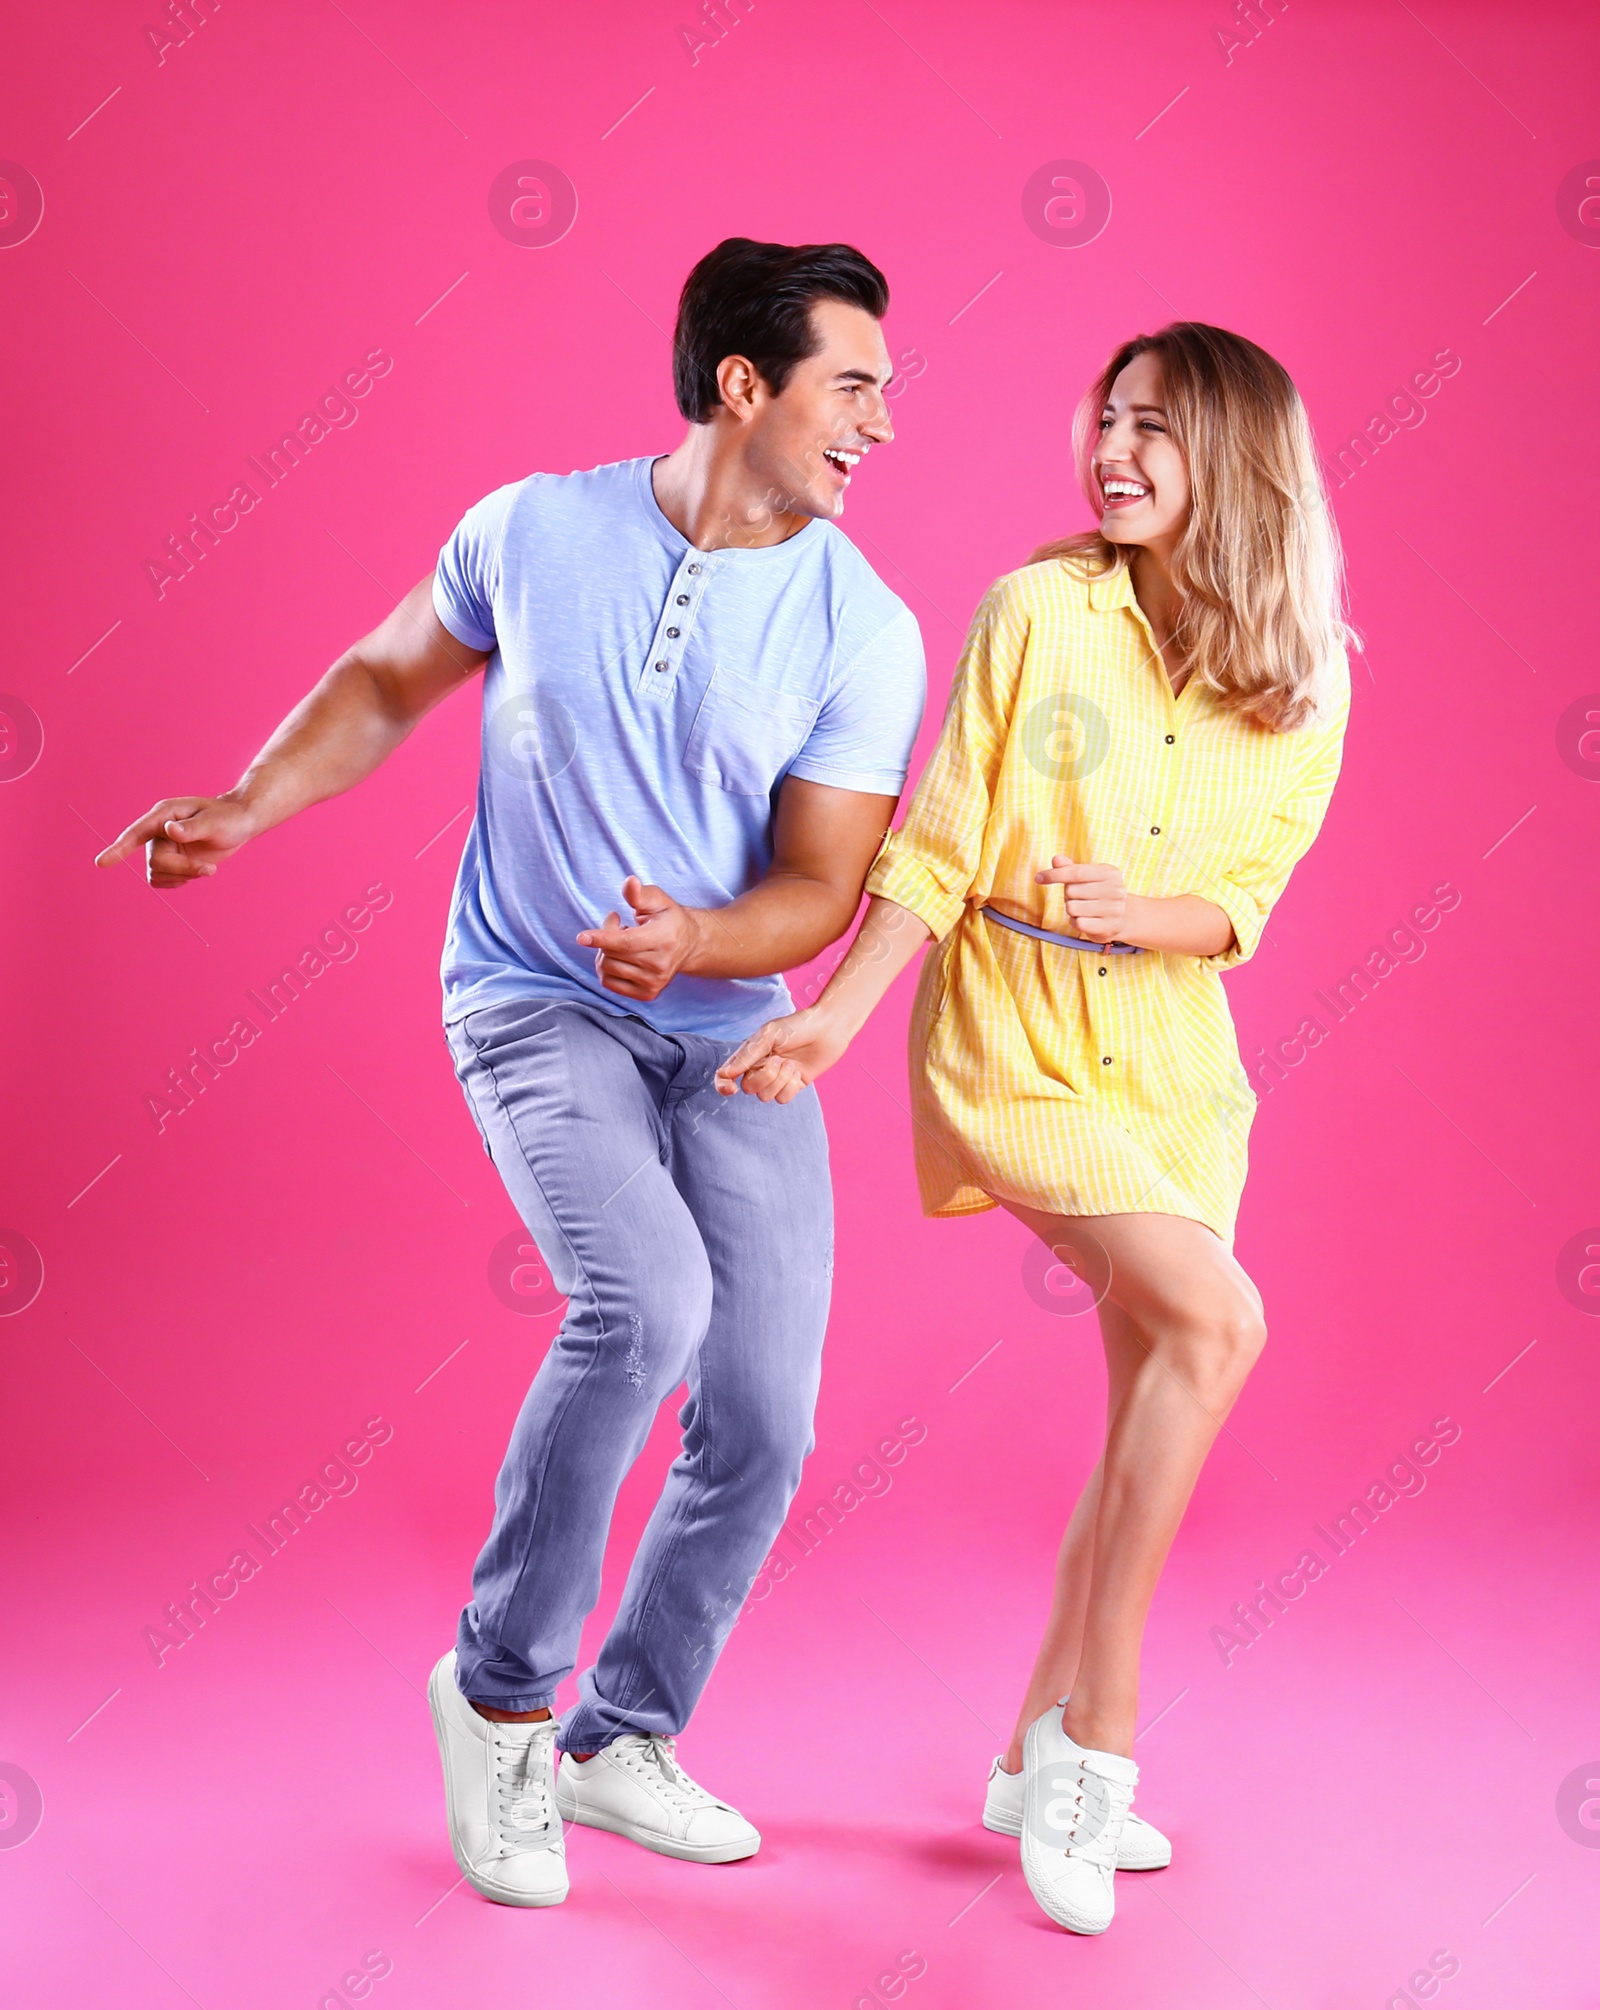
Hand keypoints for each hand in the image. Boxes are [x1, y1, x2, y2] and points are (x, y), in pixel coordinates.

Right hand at [95, 794, 259, 887]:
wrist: (240, 824)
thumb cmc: (229, 818)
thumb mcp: (214, 823)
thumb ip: (192, 828)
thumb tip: (169, 831)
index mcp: (164, 815)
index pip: (135, 833)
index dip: (119, 848)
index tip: (101, 864)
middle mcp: (158, 831)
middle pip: (154, 863)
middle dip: (182, 870)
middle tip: (210, 870)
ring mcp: (162, 847)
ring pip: (156, 874)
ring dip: (183, 877)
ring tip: (206, 869)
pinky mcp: (170, 861)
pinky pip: (162, 881)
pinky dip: (180, 881)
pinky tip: (197, 872)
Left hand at [577, 875, 706, 1001]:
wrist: (689, 945)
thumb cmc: (668, 919)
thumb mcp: (657, 900)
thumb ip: (639, 893)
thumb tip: (630, 881)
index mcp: (664, 939)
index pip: (626, 943)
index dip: (602, 938)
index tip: (582, 937)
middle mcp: (660, 965)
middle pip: (612, 954)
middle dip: (605, 935)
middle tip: (618, 923)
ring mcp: (654, 983)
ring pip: (607, 968)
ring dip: (606, 952)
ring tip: (623, 941)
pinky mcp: (647, 994)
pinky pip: (608, 982)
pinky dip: (607, 968)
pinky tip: (621, 957)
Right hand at [715, 1004, 853, 1102]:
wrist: (829, 1028)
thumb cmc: (797, 1026)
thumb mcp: (769, 1035)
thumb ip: (747, 1055)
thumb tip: (726, 1074)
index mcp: (749, 1054)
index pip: (726, 1075)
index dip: (723, 1086)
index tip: (732, 1089)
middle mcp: (760, 1067)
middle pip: (749, 1088)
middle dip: (764, 1077)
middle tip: (779, 1059)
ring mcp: (777, 1078)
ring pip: (766, 1097)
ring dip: (780, 1080)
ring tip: (792, 1063)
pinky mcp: (793, 1086)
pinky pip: (783, 1099)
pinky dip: (791, 1086)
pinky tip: (799, 1072)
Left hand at [1035, 856, 1127, 941]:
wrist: (1121, 918)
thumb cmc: (1097, 893)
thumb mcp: (1087, 877)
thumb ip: (1070, 868)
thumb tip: (1056, 859)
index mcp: (1109, 873)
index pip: (1076, 872)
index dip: (1054, 874)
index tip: (1038, 878)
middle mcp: (1116, 890)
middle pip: (1071, 891)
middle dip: (1068, 895)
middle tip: (1078, 898)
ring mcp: (1115, 909)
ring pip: (1072, 908)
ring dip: (1071, 910)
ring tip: (1083, 909)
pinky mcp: (1111, 927)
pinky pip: (1079, 923)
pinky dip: (1075, 922)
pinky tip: (1085, 920)